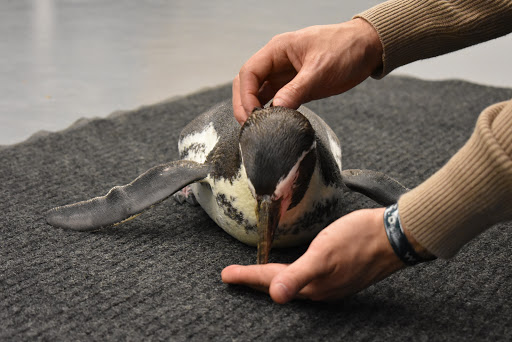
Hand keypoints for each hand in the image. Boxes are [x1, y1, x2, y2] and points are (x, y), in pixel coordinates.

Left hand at [221, 208, 404, 302]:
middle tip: (233, 277)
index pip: (270, 282)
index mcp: (313, 286)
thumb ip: (299, 274)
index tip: (225, 275)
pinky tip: (290, 267)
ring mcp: (331, 283)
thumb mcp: (325, 254)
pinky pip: (305, 277)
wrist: (394, 236)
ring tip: (253, 274)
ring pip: (291, 283)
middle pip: (278, 286)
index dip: (246, 278)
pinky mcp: (339, 273)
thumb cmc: (359, 241)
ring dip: (270, 279)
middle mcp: (319, 289)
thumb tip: (275, 296)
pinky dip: (289, 273)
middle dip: (253, 282)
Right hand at [232, 18, 382, 123]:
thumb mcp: (321, 71)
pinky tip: (273, 124)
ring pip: (259, 93)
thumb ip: (297, 90)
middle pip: (247, 83)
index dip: (245, 96)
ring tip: (259, 129)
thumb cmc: (346, 49)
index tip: (252, 116)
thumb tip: (276, 109)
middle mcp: (276, 61)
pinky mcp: (294, 86)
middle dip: (244, 105)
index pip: (249, 72)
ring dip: (255, 110)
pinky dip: (270, 112)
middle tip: (250, 127)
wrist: (367, 48)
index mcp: (278, 50)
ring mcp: (284, 74)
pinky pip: (275, 100)